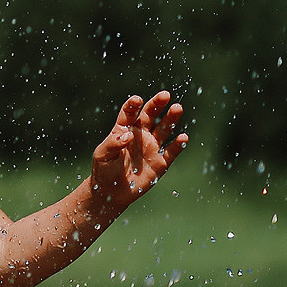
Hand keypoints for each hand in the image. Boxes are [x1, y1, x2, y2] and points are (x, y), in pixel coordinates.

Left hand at [90, 91, 187, 209]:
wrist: (111, 191)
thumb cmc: (104, 169)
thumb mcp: (103, 155)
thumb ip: (113, 143)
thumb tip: (128, 135)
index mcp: (123, 130)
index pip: (128, 114)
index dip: (133, 106)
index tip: (137, 100)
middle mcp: (140, 135)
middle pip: (150, 116)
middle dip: (157, 105)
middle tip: (165, 95)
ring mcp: (152, 147)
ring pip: (164, 129)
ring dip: (171, 119)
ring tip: (177, 108)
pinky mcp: (161, 162)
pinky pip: (172, 151)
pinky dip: (178, 144)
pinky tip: (183, 137)